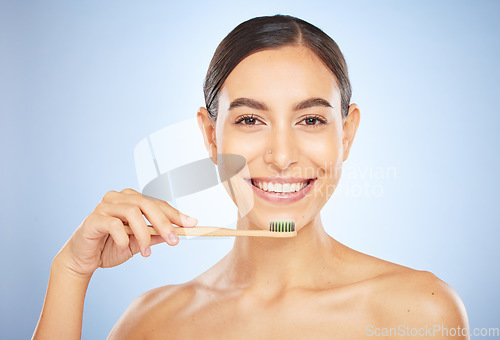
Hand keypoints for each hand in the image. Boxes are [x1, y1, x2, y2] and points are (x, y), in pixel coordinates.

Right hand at [56, 188, 197, 277]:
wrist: (83, 260)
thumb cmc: (111, 247)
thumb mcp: (139, 243)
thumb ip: (155, 236)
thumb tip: (177, 233)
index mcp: (130, 200)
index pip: (157, 203)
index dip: (175, 213)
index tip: (192, 224)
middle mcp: (118, 198)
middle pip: (146, 203)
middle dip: (164, 222)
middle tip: (174, 240)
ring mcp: (104, 206)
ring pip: (132, 212)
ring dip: (143, 234)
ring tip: (146, 253)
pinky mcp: (93, 219)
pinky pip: (114, 224)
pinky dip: (123, 238)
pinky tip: (125, 249)